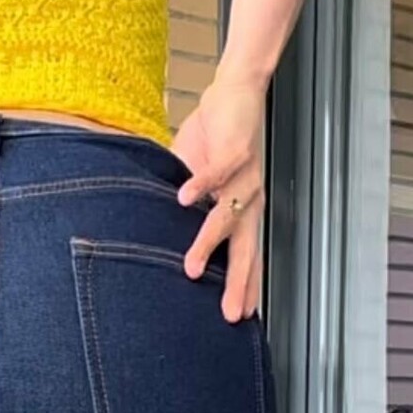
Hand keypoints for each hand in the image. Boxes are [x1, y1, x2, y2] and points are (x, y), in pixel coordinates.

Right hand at [171, 75, 265, 321]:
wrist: (235, 94)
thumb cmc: (217, 139)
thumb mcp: (200, 181)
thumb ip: (189, 206)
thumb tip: (164, 226)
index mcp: (242, 208)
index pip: (246, 255)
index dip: (245, 285)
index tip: (240, 317)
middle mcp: (249, 198)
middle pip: (245, 249)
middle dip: (237, 283)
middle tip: (230, 314)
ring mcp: (244, 176)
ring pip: (228, 217)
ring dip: (208, 244)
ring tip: (189, 267)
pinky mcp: (236, 150)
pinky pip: (216, 173)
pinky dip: (200, 186)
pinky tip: (184, 201)